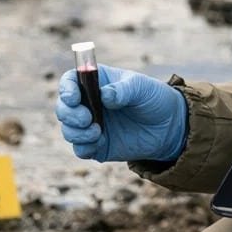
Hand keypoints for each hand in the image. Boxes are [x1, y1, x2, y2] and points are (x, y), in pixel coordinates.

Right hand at [56, 64, 187, 162]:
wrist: (169, 126)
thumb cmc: (154, 98)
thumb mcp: (142, 88)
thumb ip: (123, 90)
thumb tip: (104, 96)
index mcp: (96, 82)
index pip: (70, 82)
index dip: (66, 89)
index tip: (73, 98)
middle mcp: (89, 103)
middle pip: (63, 107)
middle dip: (68, 114)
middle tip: (87, 118)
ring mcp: (91, 125)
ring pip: (68, 129)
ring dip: (76, 132)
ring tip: (97, 132)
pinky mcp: (97, 145)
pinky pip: (80, 149)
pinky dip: (84, 147)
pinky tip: (99, 143)